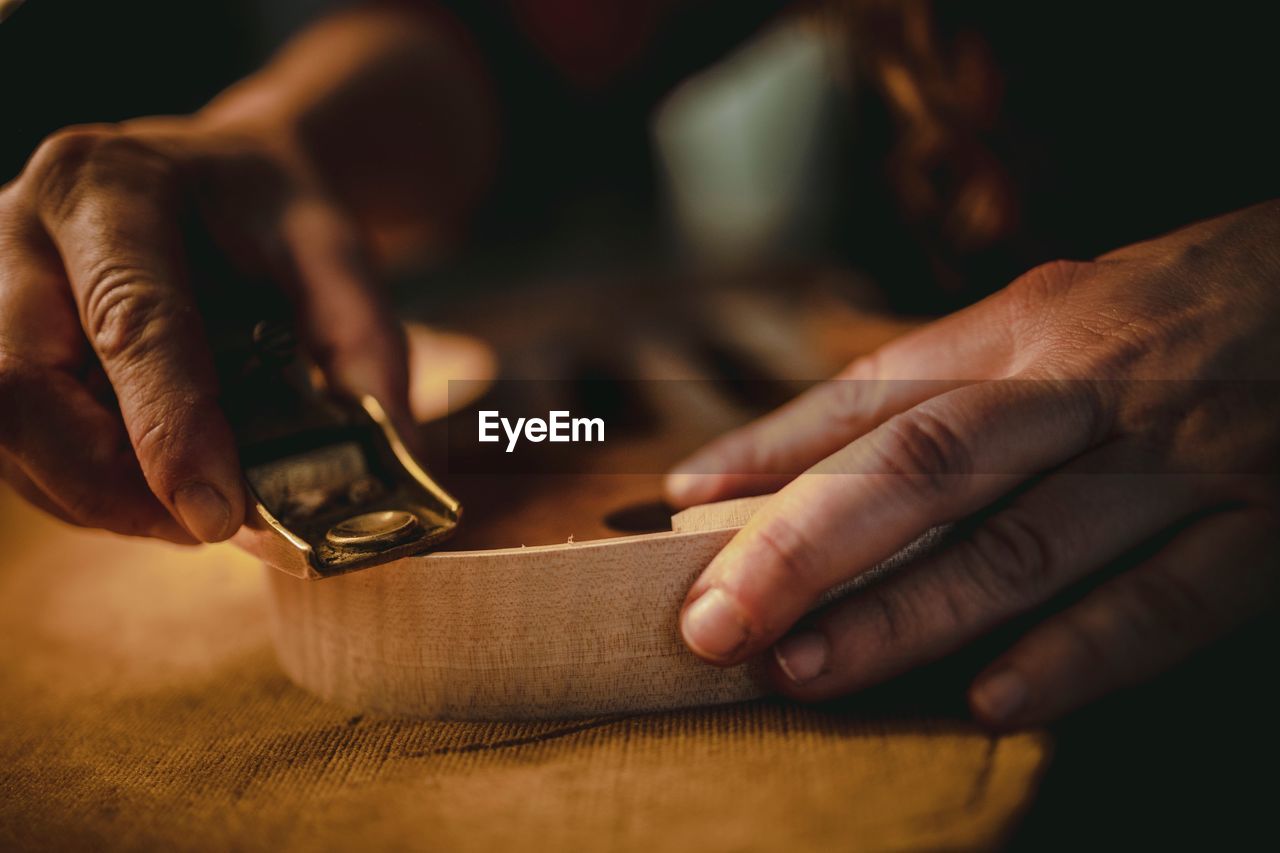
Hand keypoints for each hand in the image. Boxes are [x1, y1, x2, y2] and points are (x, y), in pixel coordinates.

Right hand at [0, 117, 409, 542]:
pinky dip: (85, 490)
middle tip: (209, 525)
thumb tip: (391, 452)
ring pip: (8, 433)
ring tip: (195, 507)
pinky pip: (14, 448)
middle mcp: (19, 233)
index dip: (168, 427)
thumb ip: (363, 339)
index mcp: (109, 187)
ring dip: (99, 498)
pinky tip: (154, 487)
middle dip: (110, 483)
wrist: (211, 182)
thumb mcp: (332, 246)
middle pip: (21, 389)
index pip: (129, 321)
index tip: (218, 514)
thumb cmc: (267, 213)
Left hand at [666, 202, 1279, 727]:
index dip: (767, 452)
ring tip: (803, 668)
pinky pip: (1163, 604)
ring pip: (1020, 545)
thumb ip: (940, 376)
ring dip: (903, 616)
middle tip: (712, 620)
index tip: (677, 506)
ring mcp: (1175, 457)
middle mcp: (1088, 387)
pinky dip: (1075, 656)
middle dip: (803, 549)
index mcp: (1030, 326)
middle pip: (922, 468)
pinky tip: (990, 700)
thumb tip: (795, 447)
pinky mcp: (1264, 524)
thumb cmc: (1180, 305)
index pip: (872, 395)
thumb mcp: (1059, 306)